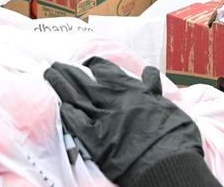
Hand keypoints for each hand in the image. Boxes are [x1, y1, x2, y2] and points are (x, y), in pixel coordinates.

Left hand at [44, 57, 205, 186]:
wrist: (170, 162)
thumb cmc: (174, 135)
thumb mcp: (168, 105)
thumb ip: (153, 88)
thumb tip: (150, 73)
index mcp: (132, 91)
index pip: (107, 71)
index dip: (94, 65)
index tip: (86, 63)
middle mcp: (114, 101)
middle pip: (84, 81)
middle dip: (68, 71)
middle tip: (55, 64)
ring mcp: (103, 120)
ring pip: (76, 97)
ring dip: (60, 85)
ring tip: (49, 75)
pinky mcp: (96, 143)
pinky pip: (77, 125)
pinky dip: (68, 114)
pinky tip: (60, 107)